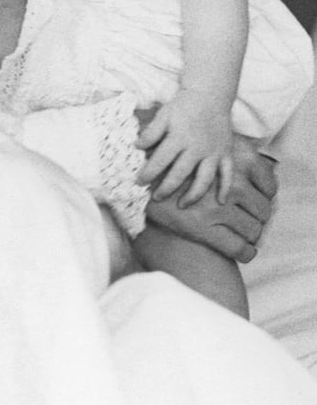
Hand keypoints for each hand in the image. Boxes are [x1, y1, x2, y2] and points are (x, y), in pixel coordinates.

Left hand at [137, 88, 233, 203]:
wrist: (210, 95)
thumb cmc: (183, 106)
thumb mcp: (163, 114)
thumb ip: (151, 132)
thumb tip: (136, 146)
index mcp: (179, 138)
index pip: (160, 161)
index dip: (148, 173)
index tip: (139, 182)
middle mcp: (197, 148)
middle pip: (180, 174)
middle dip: (166, 188)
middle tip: (156, 198)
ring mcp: (213, 152)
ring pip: (204, 179)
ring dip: (193, 195)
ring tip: (182, 205)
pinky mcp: (225, 153)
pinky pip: (227, 174)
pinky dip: (225, 188)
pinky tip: (220, 201)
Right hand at [145, 133, 276, 262]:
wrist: (137, 180)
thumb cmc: (167, 161)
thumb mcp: (194, 151)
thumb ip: (215, 158)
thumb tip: (233, 170)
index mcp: (230, 166)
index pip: (267, 186)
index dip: (267, 198)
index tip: (262, 203)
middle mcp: (227, 187)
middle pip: (262, 209)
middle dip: (261, 219)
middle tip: (255, 223)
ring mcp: (215, 210)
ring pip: (252, 229)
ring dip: (253, 236)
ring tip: (249, 239)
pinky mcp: (203, 229)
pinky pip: (236, 247)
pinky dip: (245, 252)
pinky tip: (245, 253)